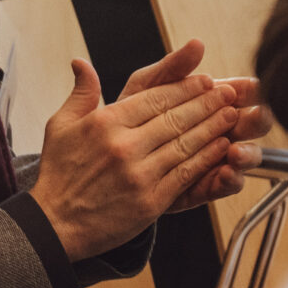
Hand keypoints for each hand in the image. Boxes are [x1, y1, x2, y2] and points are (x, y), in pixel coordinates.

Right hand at [28, 41, 264, 259]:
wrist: (54, 225)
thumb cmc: (59, 174)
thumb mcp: (60, 126)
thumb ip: (81, 93)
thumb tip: (81, 63)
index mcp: (105, 123)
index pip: (155, 98)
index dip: (185, 88)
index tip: (204, 80)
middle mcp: (124, 146)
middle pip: (176, 118)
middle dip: (207, 103)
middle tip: (228, 93)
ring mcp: (139, 174)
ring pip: (185, 144)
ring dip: (213, 128)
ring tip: (232, 115)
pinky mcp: (150, 201)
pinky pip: (185, 173)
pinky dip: (206, 158)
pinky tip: (221, 147)